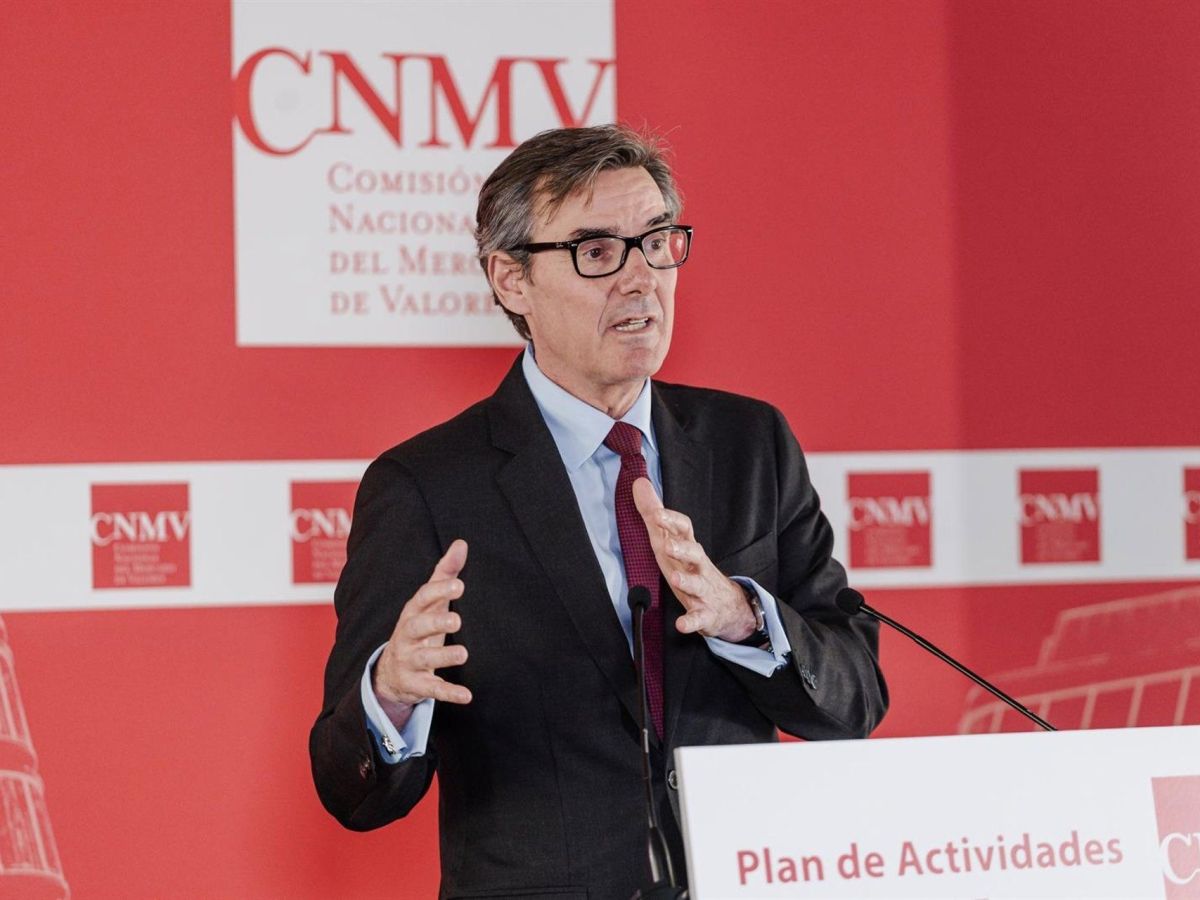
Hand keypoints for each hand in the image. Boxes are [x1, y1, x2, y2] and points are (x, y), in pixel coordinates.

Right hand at [373, 539, 472, 723]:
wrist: (391, 673)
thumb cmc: (419, 629)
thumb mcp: (429, 604)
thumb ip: (445, 574)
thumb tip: (461, 543)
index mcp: (412, 613)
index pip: (422, 599)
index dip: (439, 592)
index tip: (459, 585)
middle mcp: (407, 636)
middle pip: (417, 628)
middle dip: (435, 624)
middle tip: (457, 621)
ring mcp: (409, 661)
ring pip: (424, 659)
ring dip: (443, 657)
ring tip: (464, 654)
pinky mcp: (415, 685)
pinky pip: (431, 689)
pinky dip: (448, 693)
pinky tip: (467, 696)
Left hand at [631, 478, 757, 642]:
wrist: (727, 605)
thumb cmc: (691, 568)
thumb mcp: (671, 541)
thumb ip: (654, 514)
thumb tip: (639, 482)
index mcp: (688, 548)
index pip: (684, 529)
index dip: (672, 521)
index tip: (657, 513)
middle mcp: (698, 567)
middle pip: (694, 553)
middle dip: (682, 548)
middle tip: (667, 544)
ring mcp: (704, 590)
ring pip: (697, 584)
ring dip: (686, 581)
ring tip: (674, 578)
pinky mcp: (705, 613)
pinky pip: (699, 618)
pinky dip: (691, 621)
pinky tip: (681, 625)